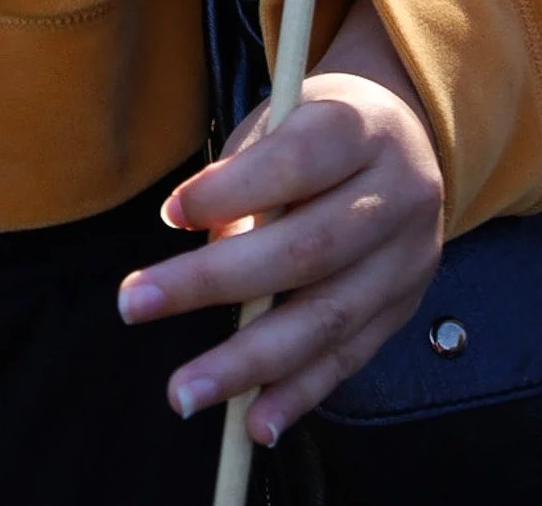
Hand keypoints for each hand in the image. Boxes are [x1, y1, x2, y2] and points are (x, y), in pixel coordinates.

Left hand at [117, 0, 444, 446]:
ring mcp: (407, 261)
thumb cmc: (320, 128)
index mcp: (362, 130)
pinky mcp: (402, 310)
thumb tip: (205, 242)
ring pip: (326, 319)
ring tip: (184, 392)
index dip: (232, 191)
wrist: (407, 139)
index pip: (297, 162)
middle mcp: (398, 196)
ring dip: (248, 364)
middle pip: (306, 250)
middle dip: (213, 283)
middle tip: (134, 304)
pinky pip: (348, 360)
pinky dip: (298, 394)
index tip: (170, 214)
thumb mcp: (283, 118)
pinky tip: (255, 423)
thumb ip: (246, 172)